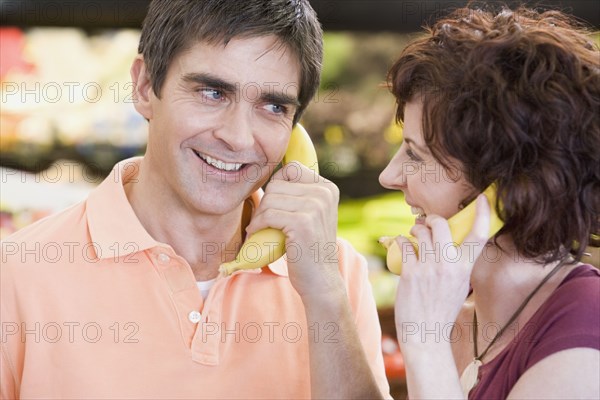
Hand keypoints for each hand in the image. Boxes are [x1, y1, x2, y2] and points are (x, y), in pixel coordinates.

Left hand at [245, 162, 342, 298]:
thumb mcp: (311, 215)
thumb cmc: (309, 248)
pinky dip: (257, 225)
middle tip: (263, 222)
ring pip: (270, 199)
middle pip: (277, 184)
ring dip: (259, 216)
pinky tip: (256, 234)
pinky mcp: (302, 222)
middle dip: (265, 203)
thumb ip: (299, 195)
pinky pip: (268, 214)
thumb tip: (273, 175)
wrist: (320, 280)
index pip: (291, 169)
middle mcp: (324, 193)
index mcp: (327, 188)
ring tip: (260, 229)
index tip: (272, 206)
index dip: (275, 186)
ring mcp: (315, 207)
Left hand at [394, 194, 491, 349]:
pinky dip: (400, 240)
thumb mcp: (459, 286)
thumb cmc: (441, 310)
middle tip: (427, 223)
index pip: (479, 236)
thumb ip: (456, 264)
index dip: (483, 214)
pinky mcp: (410, 273)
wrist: (426, 335)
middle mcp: (449, 266)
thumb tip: (447, 242)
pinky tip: (400, 243)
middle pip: (443, 225)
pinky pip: (404, 244)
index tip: (484, 199)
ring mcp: (429, 268)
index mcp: (465, 269)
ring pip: (421, 232)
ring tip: (414, 234)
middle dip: (432, 219)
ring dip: (415, 229)